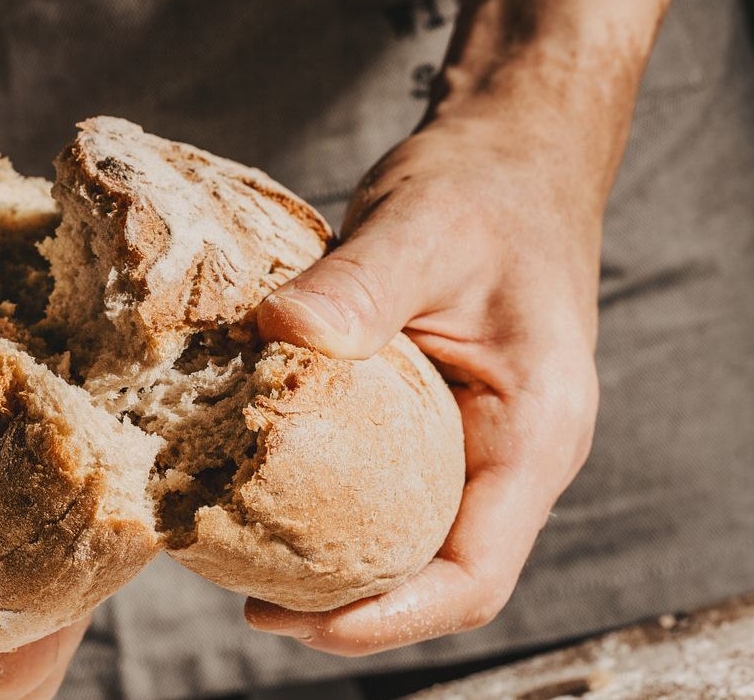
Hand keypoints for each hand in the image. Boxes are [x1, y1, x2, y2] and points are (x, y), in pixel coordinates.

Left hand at [242, 0, 670, 654]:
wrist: (509, 156)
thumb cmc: (486, 189)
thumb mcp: (424, 227)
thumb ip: (360, 284)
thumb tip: (278, 334)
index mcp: (534, 432)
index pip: (475, 574)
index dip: (390, 618)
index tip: (300, 622)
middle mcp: (508, 455)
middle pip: (434, 575)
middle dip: (347, 607)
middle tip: (248, 602)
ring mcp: (471, 441)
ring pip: (409, 539)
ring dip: (334, 565)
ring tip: (244, 563)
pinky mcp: (432, 418)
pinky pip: (385, 488)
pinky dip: (328, 506)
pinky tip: (260, 492)